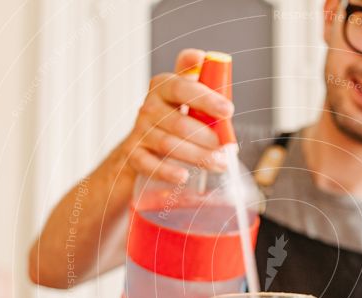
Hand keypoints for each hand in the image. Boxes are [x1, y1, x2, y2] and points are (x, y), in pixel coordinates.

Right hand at [120, 48, 232, 184]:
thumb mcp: (183, 96)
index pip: (181, 88)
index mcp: (162, 87)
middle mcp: (148, 107)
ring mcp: (139, 132)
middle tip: (225, 147)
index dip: (206, 99)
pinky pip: (149, 165)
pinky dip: (167, 171)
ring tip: (218, 164)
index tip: (228, 110)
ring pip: (169, 145)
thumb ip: (197, 80)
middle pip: (179, 122)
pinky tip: (183, 176)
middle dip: (206, 136)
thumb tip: (205, 57)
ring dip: (197, 156)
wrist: (138, 148)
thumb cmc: (170, 120)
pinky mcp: (133, 156)